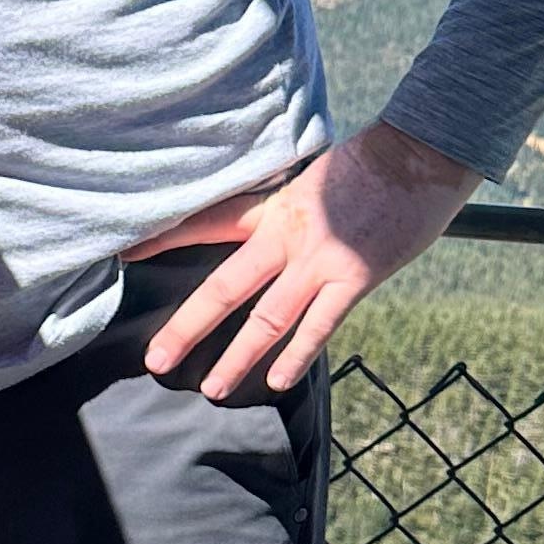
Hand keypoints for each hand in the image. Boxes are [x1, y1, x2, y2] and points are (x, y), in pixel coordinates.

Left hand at [144, 121, 477, 399]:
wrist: (421, 154)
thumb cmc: (370, 164)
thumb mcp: (312, 178)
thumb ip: (286, 209)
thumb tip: (267, 232)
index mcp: (273, 206)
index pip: (206, 222)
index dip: (163, 238)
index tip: (122, 255)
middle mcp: (286, 235)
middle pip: (224, 286)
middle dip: (187, 326)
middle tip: (155, 360)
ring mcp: (320, 260)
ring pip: (266, 318)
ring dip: (237, 357)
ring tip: (211, 389)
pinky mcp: (354, 277)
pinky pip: (319, 325)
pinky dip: (296, 356)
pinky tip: (276, 381)